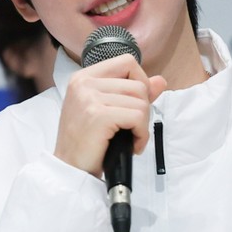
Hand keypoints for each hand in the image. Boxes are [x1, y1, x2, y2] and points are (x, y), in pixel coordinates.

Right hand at [54, 53, 166, 176]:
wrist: (71, 170)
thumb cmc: (87, 143)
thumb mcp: (107, 111)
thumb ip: (132, 93)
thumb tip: (160, 81)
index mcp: (84, 77)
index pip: (127, 62)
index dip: (140, 82)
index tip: (135, 105)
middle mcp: (84, 82)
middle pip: (138, 84)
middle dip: (143, 109)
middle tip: (132, 129)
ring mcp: (89, 97)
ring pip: (141, 101)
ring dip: (143, 125)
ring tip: (130, 139)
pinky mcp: (98, 115)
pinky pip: (138, 117)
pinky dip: (141, 135)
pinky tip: (132, 146)